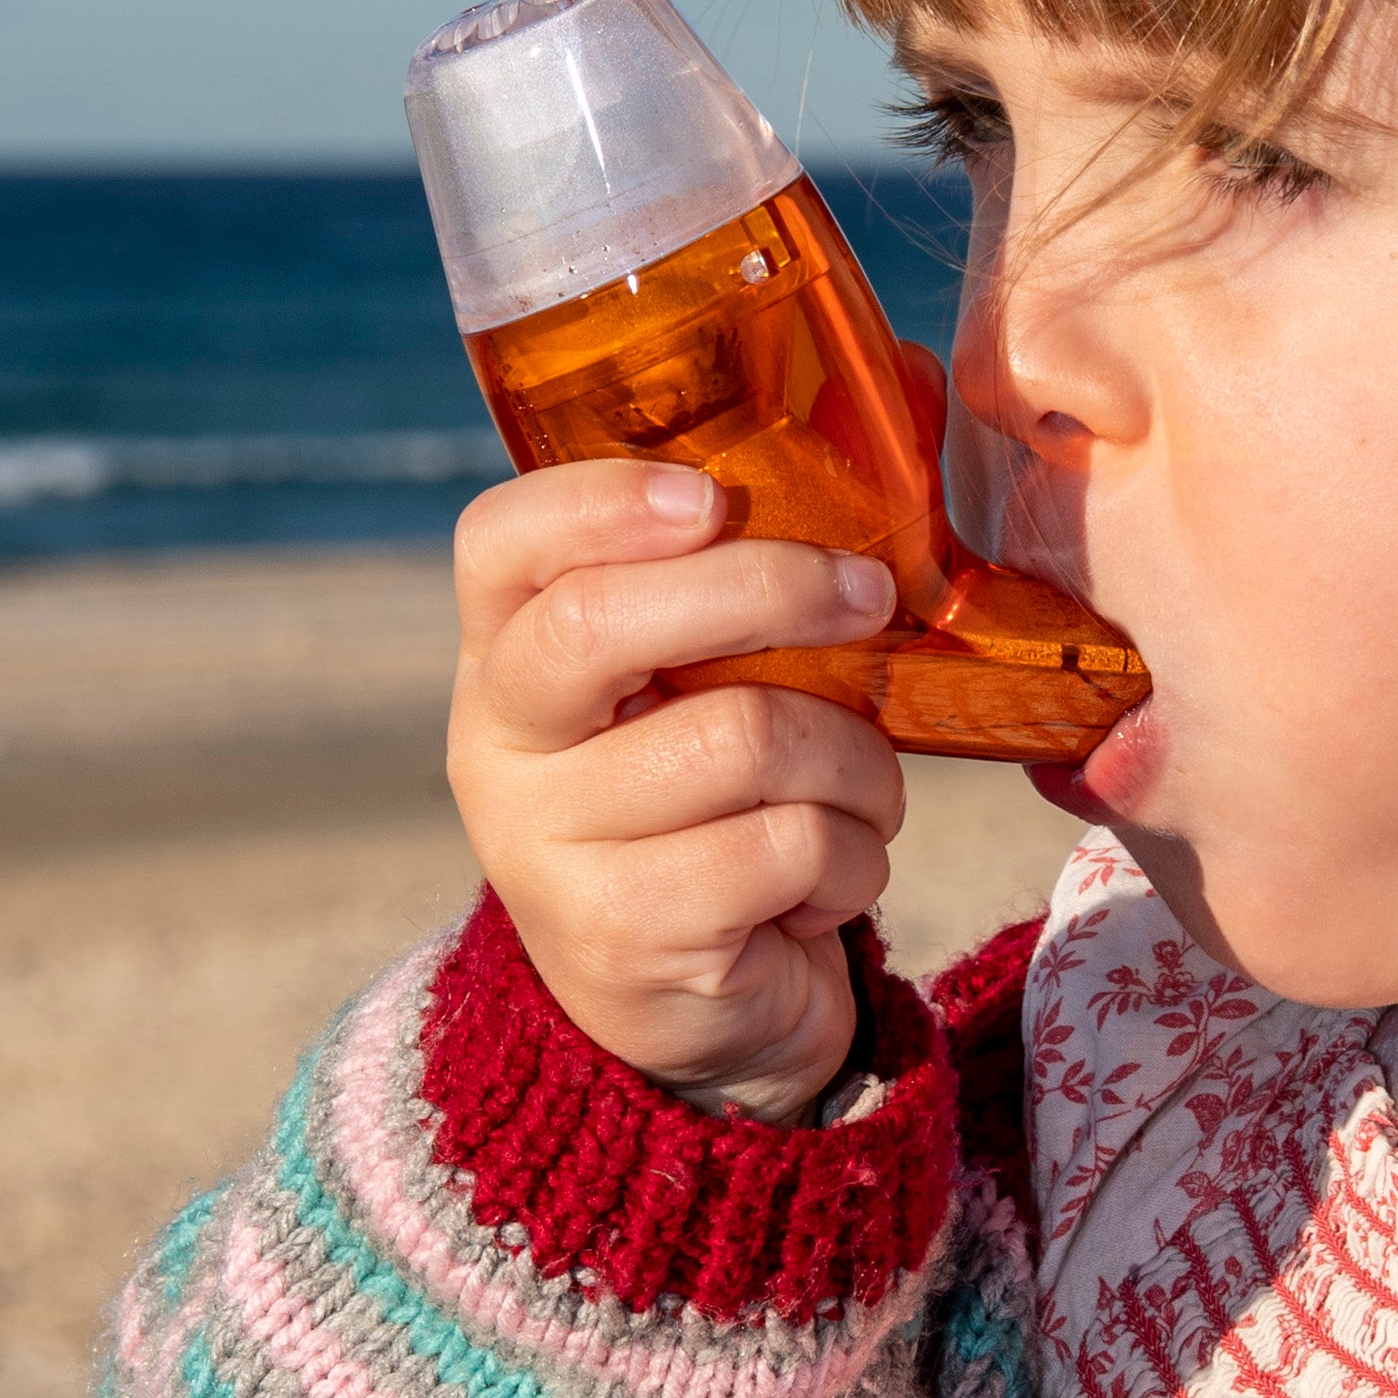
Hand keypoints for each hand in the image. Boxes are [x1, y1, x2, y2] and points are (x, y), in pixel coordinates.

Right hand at [447, 458, 905, 1122]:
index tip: (711, 494)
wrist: (702, 1012)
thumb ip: (759, 568)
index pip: (500, 545)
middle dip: (772, 590)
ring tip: (862, 793)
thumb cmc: (725, 807)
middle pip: (607, 623)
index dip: (601, 503)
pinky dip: (854, 856)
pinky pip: (786, 846)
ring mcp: (548, 850)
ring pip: (744, 738)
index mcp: (508, 659)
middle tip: (870, 599)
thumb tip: (898, 385)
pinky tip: (833, 879)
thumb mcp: (716, 686)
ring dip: (854, 760)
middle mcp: (499, 747)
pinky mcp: (623, 940)